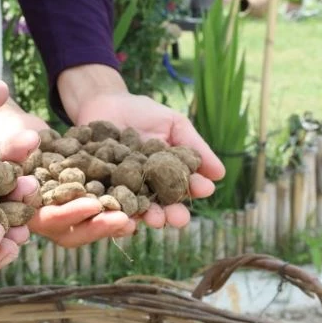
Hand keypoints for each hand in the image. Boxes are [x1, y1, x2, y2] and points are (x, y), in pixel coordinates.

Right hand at [0, 99, 135, 247]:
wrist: (16, 135)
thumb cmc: (4, 140)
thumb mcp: (5, 141)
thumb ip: (13, 145)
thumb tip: (31, 139)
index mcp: (21, 212)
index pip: (45, 219)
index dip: (68, 214)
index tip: (92, 203)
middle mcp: (42, 222)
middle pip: (69, 233)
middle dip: (97, 226)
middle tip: (122, 218)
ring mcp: (61, 217)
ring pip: (86, 229)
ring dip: (110, 225)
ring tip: (135, 219)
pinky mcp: (77, 208)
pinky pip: (97, 217)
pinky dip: (115, 214)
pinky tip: (138, 210)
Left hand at [59, 65, 224, 228]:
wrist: (104, 102)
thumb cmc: (143, 113)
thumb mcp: (173, 124)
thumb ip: (194, 146)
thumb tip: (220, 173)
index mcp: (169, 175)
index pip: (185, 186)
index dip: (194, 189)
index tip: (204, 189)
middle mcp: (148, 189)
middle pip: (163, 206)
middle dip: (172, 213)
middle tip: (178, 218)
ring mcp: (124, 191)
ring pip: (138, 210)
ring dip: (147, 217)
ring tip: (155, 220)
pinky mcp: (101, 190)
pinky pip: (108, 204)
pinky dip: (116, 212)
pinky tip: (122, 217)